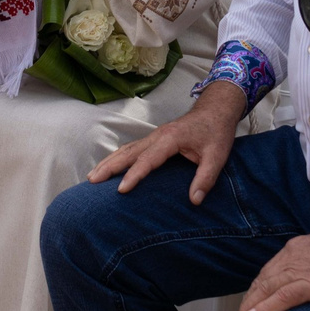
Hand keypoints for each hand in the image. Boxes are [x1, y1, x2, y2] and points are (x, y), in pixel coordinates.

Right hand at [90, 86, 244, 203]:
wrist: (216, 110)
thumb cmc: (217, 132)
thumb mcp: (217, 156)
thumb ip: (206, 178)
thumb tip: (195, 200)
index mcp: (170, 139)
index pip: (148, 160)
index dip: (134, 175)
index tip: (121, 190)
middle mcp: (157, 136)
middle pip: (128, 152)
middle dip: (109, 167)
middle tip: (92, 181)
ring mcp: (154, 136)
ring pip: (126, 149)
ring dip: (109, 162)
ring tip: (92, 176)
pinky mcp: (154, 138)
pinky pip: (131, 148)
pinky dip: (117, 158)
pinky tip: (109, 167)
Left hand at [236, 211, 309, 310]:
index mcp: (298, 249)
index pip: (270, 271)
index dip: (258, 288)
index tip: (252, 301)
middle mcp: (294, 257)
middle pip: (263, 281)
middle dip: (249, 300)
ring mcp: (302, 269)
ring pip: (267, 289)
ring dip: (250, 308)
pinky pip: (282, 297)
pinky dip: (265, 308)